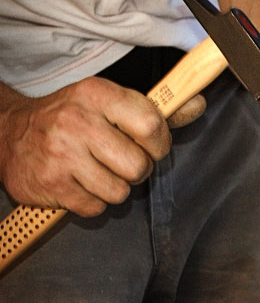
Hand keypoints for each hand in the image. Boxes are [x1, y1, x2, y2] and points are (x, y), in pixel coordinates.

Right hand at [0, 76, 171, 215]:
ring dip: (115, 188)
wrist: (9, 133)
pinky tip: (79, 184)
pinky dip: (93, 202)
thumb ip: (157, 111)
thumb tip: (198, 104)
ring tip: (98, 171)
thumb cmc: (72, 118)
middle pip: (139, 166)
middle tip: (120, 162)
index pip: (152, 125)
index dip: (160, 144)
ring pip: (120, 191)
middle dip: (137, 170)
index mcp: (98, 95)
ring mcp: (61, 154)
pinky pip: (96, 207)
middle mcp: (77, 121)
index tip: (151, 146)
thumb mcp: (110, 103)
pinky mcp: (50, 184)